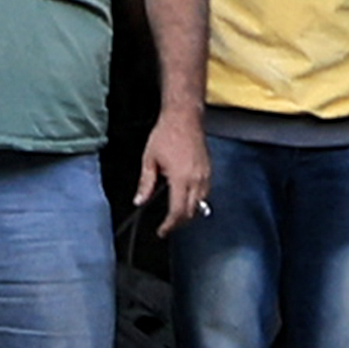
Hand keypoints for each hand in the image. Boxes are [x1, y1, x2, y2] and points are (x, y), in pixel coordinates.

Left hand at [134, 107, 209, 240]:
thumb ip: (145, 183)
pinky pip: (205, 193)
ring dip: (189, 213)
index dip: (170, 225)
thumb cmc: (166, 134)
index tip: (162, 231)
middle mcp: (196, 179)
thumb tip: (139, 200)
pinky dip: (196, 201)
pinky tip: (186, 199)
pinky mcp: (209, 169)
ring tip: (175, 215)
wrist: (184, 117)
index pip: (178, 211)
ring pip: (201, 204)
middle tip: (167, 226)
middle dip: (179, 222)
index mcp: (180, 178)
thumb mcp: (149, 159)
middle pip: (192, 212)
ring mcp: (205, 174)